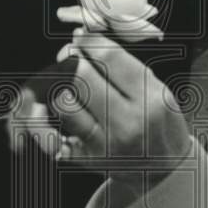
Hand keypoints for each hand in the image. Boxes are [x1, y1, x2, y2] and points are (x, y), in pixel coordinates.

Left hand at [12, 30, 191, 189]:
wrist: (164, 171)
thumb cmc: (160, 124)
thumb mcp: (158, 89)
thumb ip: (123, 65)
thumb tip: (82, 37)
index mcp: (150, 99)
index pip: (109, 57)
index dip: (89, 41)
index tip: (82, 37)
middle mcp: (127, 122)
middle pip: (82, 75)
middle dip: (72, 59)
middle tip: (72, 57)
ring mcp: (105, 144)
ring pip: (63, 102)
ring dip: (60, 86)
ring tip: (69, 84)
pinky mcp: (86, 160)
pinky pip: (50, 135)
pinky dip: (43, 120)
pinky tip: (51, 110)